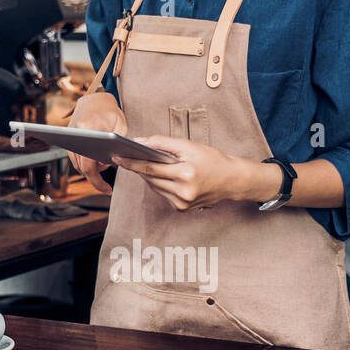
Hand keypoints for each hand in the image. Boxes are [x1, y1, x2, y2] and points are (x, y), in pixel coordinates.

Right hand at [66, 91, 126, 193]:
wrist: (94, 98)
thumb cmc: (110, 111)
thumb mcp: (122, 126)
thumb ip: (118, 144)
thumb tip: (109, 163)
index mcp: (89, 129)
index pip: (89, 162)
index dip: (97, 179)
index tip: (107, 188)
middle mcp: (76, 133)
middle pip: (81, 166)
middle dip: (93, 179)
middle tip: (106, 188)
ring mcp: (69, 135)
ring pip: (76, 163)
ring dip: (88, 171)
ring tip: (102, 179)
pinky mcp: (68, 138)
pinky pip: (74, 157)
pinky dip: (84, 164)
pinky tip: (95, 167)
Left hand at [111, 135, 260, 211]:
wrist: (232, 180)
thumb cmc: (212, 160)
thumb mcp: (189, 146)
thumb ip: (163, 143)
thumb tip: (139, 141)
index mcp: (186, 174)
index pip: (150, 168)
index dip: (131, 163)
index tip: (116, 157)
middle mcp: (183, 192)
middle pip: (150, 178)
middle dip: (138, 168)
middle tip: (125, 156)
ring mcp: (182, 203)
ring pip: (154, 187)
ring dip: (148, 176)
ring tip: (143, 163)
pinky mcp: (182, 209)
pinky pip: (162, 193)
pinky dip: (159, 184)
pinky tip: (162, 175)